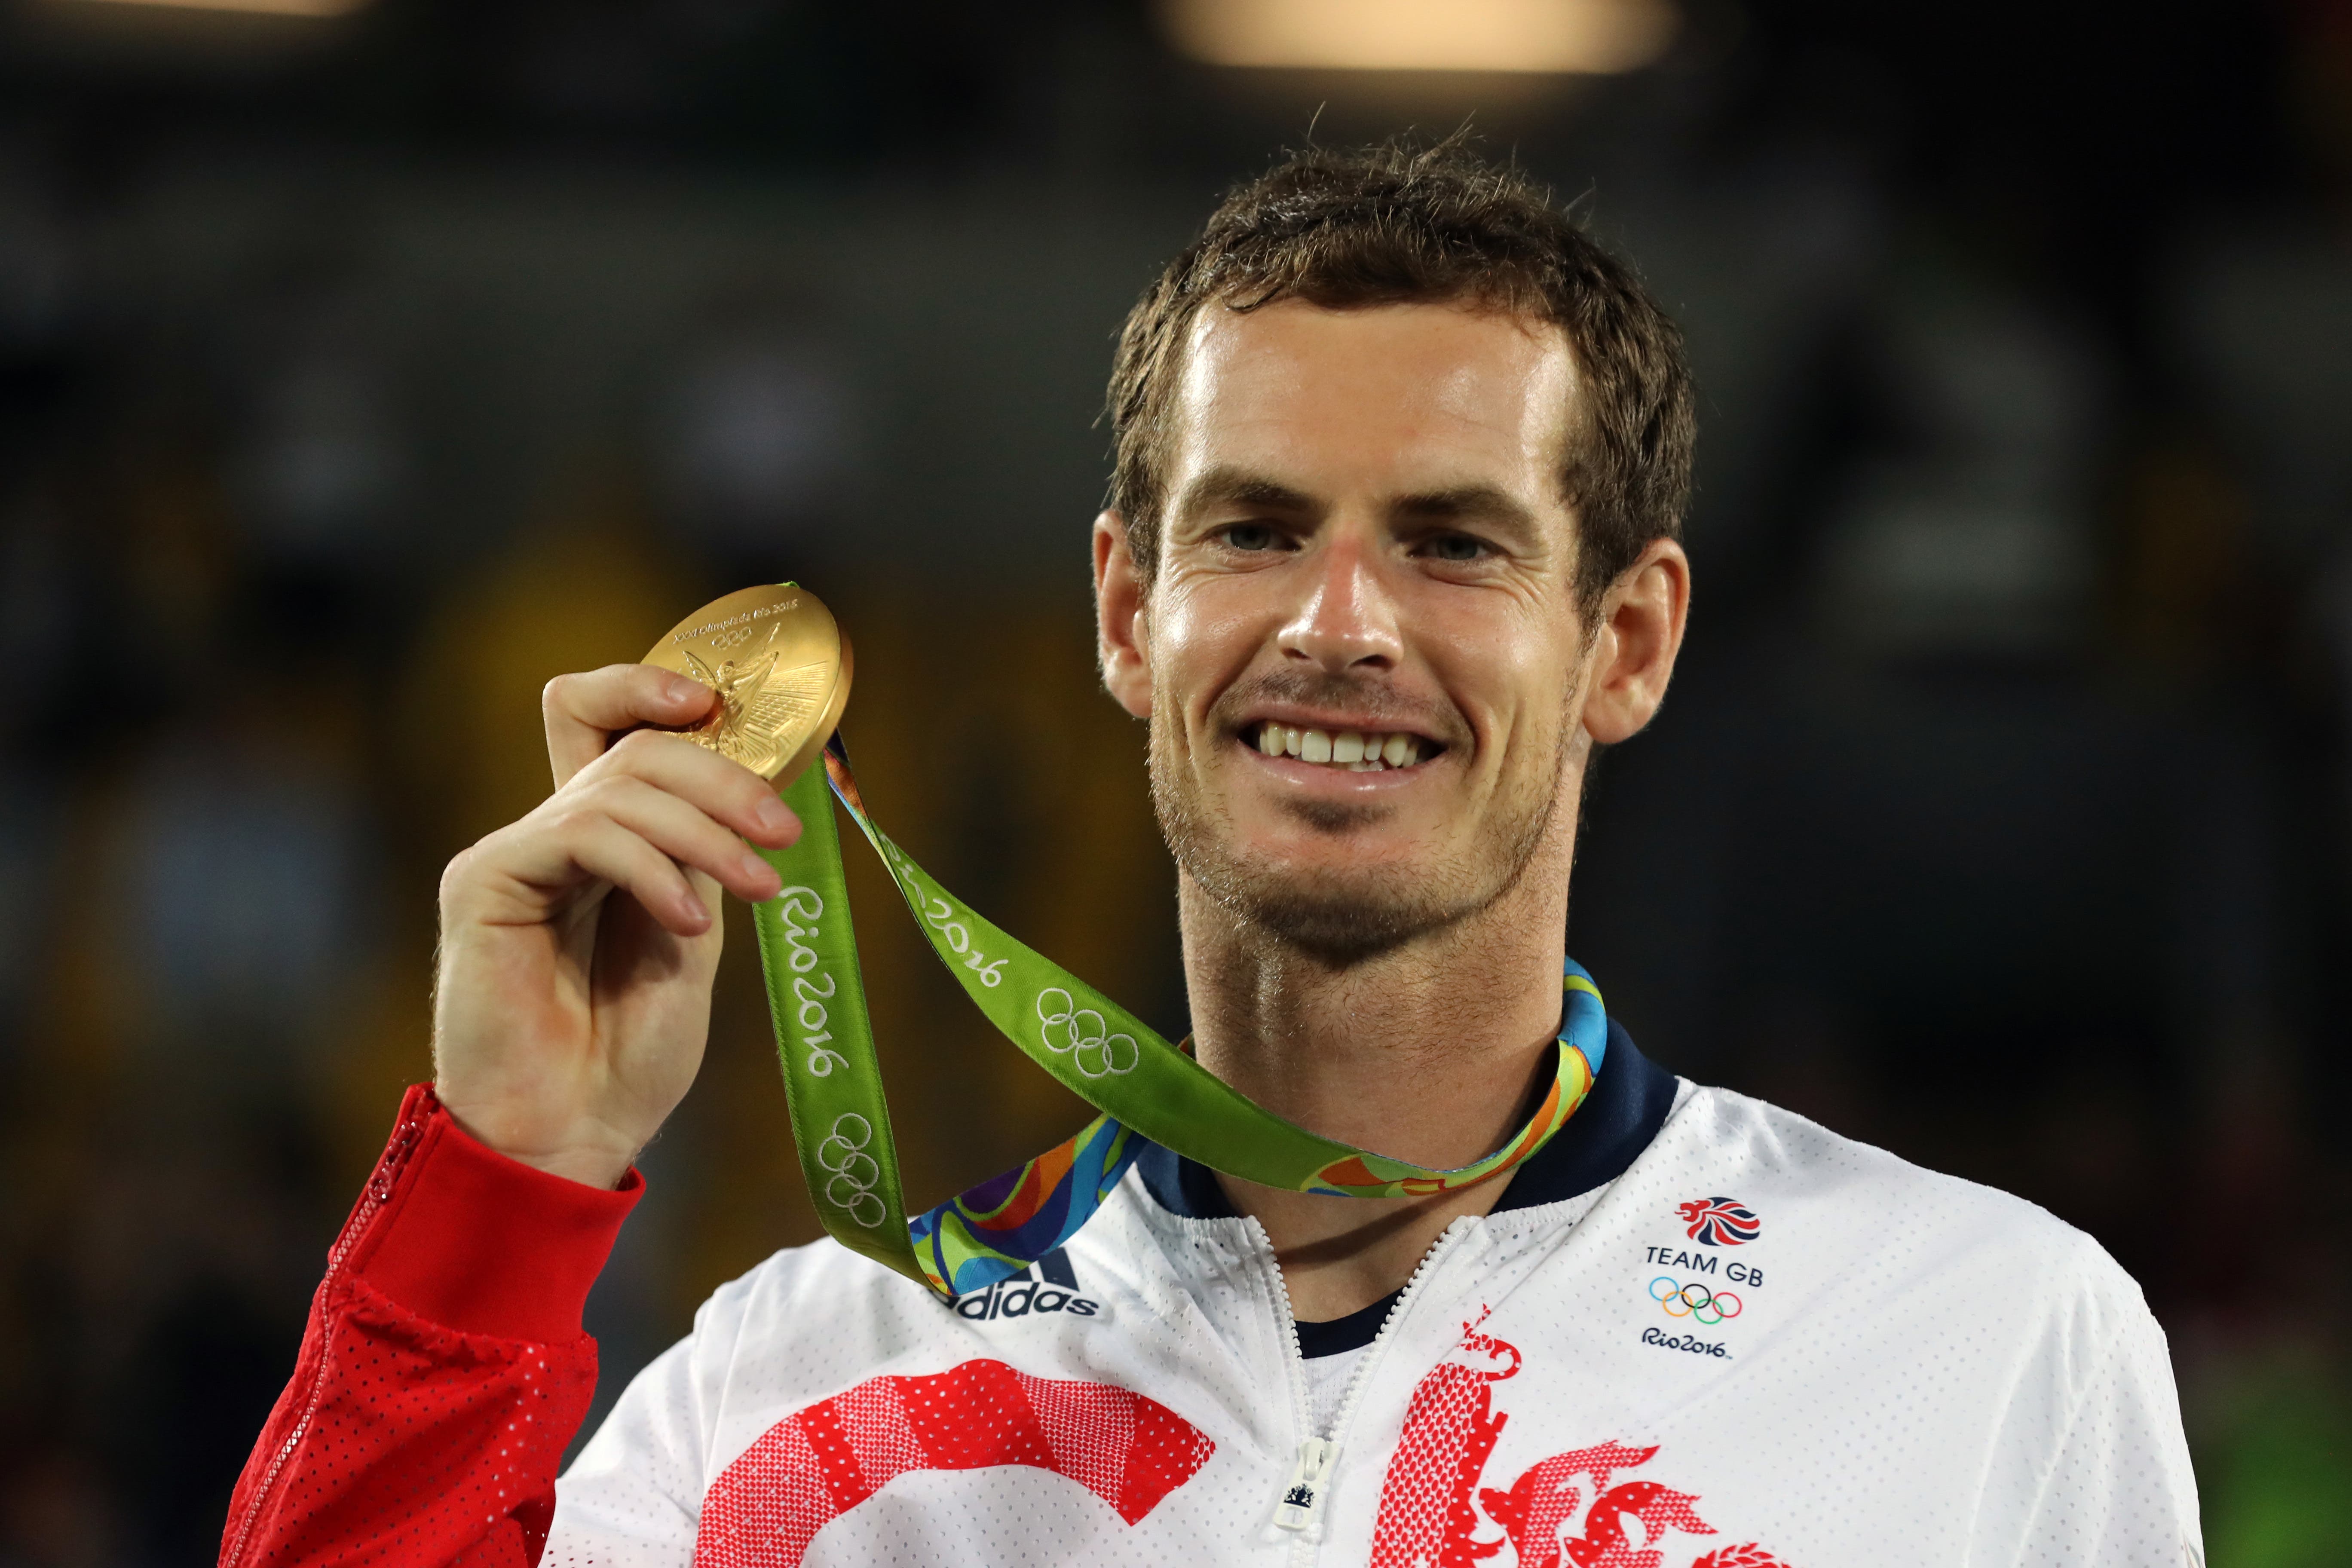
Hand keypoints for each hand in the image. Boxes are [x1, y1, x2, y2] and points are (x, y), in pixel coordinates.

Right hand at [431, 665, 799, 1187]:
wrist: (571, 1135)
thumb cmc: (628, 1053)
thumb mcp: (688, 936)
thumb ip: (698, 859)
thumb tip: (745, 789)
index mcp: (597, 840)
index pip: (603, 719)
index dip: (650, 689)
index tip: (720, 707)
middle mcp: (549, 833)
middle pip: (631, 745)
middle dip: (719, 776)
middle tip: (779, 831)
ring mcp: (512, 854)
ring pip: (618, 787)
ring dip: (704, 832)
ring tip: (757, 886)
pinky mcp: (485, 882)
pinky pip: (582, 834)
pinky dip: (650, 870)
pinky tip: (686, 925)